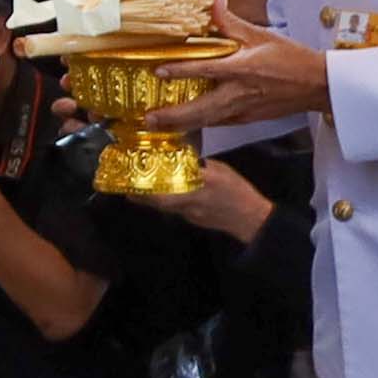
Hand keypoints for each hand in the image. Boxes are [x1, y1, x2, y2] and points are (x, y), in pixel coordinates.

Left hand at [134, 158, 275, 241]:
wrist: (250, 218)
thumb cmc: (237, 190)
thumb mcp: (220, 170)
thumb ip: (200, 165)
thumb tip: (183, 157)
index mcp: (202, 182)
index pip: (173, 181)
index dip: (152, 182)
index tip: (134, 177)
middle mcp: (192, 200)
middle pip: (160, 201)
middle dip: (141, 194)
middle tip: (126, 187)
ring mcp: (190, 213)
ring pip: (164, 207)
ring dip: (149, 199)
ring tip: (136, 190)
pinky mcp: (191, 220)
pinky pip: (173, 210)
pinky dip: (164, 203)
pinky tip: (159, 196)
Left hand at [142, 0, 330, 129]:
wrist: (317, 84)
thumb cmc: (292, 59)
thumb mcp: (262, 36)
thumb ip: (233, 23)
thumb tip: (214, 3)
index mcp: (242, 68)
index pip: (206, 68)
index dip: (180, 70)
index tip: (158, 70)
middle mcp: (239, 92)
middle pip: (200, 108)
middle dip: (173, 115)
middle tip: (148, 118)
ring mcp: (243, 109)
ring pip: (206, 120)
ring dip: (182, 124)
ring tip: (159, 125)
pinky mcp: (247, 119)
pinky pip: (219, 123)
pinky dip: (201, 124)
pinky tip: (186, 125)